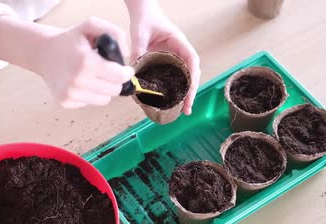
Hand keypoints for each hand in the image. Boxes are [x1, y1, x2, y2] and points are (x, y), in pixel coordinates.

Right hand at [35, 17, 134, 108]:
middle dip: (115, 81)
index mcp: (86, 62)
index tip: (125, 70)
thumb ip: (115, 34)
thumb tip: (125, 56)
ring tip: (93, 76)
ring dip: (103, 89)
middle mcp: (77, 81)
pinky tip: (80, 83)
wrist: (44, 52)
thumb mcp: (92, 26)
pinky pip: (89, 103)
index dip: (126, 73)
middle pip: (114, 90)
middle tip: (107, 71)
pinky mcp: (64, 102)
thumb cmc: (70, 40)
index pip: (119, 77)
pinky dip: (89, 94)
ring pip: (104, 100)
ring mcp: (69, 94)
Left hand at [126, 0, 199, 114]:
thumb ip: (137, 51)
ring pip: (183, 77)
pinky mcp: (165, 61)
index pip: (191, 59)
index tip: (190, 90)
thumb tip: (133, 72)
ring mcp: (173, 56)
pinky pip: (172, 76)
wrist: (142, 10)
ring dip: (184, 93)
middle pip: (191, 73)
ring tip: (183, 110)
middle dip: (190, 91)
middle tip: (187, 108)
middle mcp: (179, 50)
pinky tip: (170, 101)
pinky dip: (173, 89)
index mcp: (178, 41)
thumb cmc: (144, 18)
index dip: (192, 76)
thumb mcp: (139, 34)